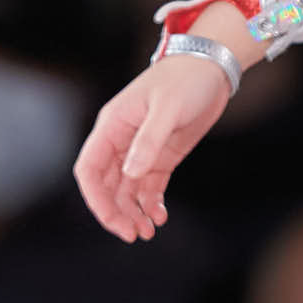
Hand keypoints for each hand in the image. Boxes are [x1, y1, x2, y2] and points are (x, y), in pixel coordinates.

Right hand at [74, 53, 232, 241]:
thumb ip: (148, 141)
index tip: (113, 221)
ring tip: (148, 232)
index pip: (90, 169)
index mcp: (112, 126)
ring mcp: (141, 149)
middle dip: (116, 212)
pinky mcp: (162, 155)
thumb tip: (130, 175)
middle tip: (135, 234)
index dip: (96, 199)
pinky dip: (151, 203)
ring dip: (133, 212)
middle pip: (106, 185)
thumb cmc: (186, 79)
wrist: (212, 67)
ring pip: (126, 189)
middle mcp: (121, 140)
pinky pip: (149, 185)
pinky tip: (160, 216)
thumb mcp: (168, 108)